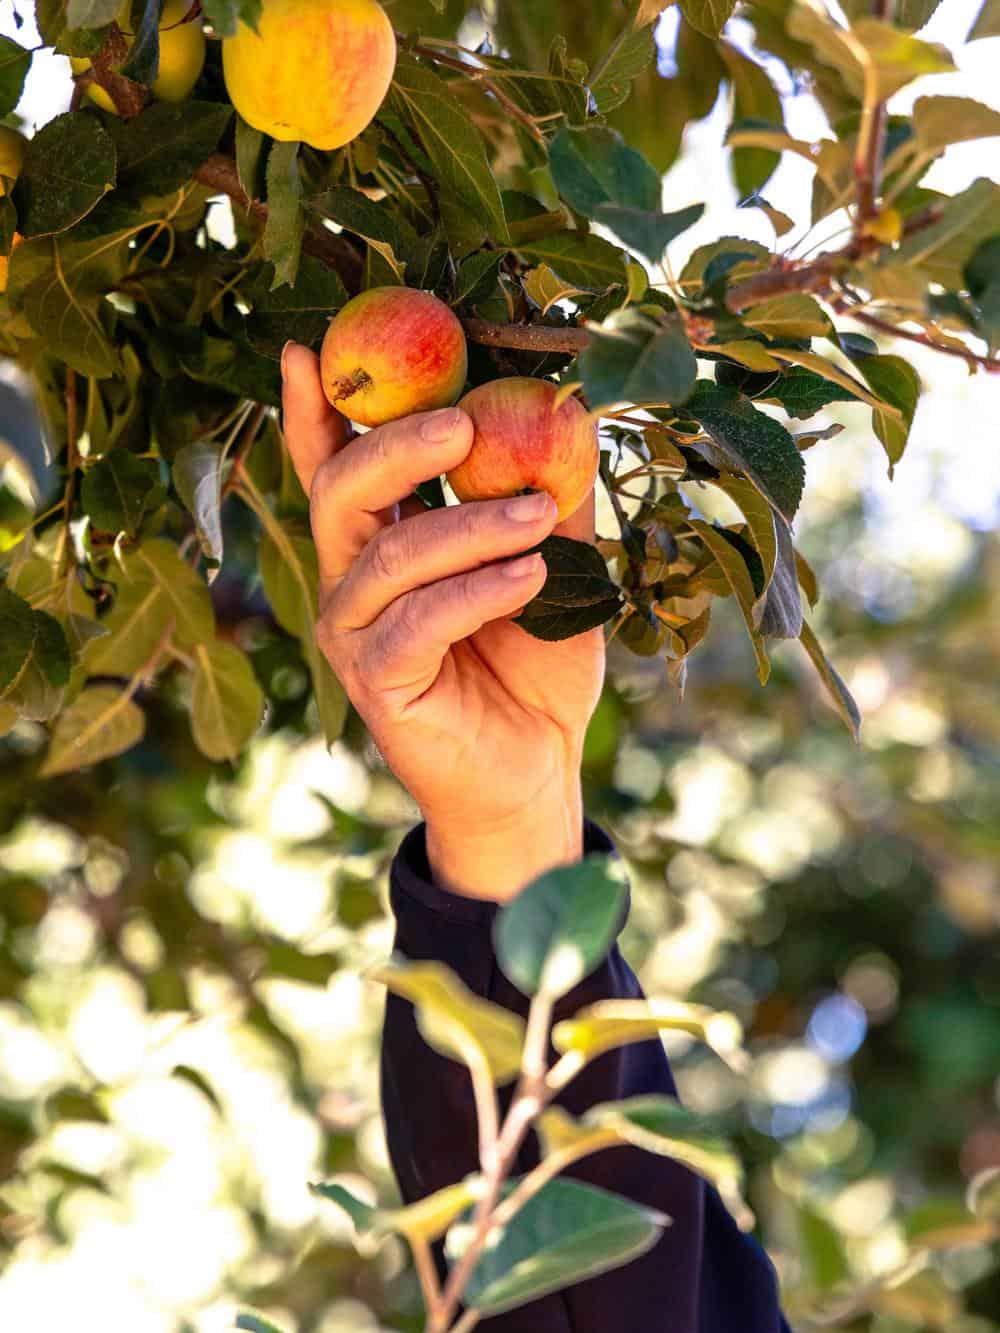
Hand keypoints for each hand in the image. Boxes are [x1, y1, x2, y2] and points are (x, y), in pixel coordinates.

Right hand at [281, 343, 605, 900]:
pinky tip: (532, 579)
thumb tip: (570, 414)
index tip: (312, 348)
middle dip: (396, 445)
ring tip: (538, 516)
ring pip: (389, 554)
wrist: (539, 767)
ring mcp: (358, 635)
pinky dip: (476, 591)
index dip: (316, 410)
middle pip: (341, 491)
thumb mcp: (556, 568)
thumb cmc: (536, 663)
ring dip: (468, 524)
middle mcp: (353, 581)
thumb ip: (549, 498)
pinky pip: (417, 622)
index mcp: (383, 542)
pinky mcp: (379, 684)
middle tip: (466, 422)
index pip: (335, 465)